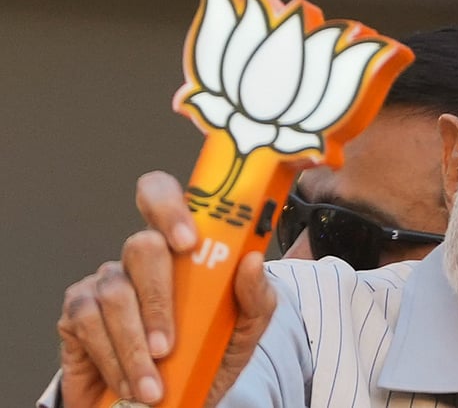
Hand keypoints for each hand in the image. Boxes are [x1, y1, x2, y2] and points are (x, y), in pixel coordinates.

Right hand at [56, 171, 276, 406]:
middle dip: (158, 300)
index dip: (170, 208)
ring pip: (114, 293)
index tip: (188, 241)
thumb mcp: (245, 331)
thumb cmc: (210, 356)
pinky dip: (113, 358)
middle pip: (141, 246)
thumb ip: (256, 297)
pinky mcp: (76, 313)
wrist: (176, 403)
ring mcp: (106, 281)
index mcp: (182, 248)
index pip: (164, 196)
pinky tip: (132, 382)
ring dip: (135, 345)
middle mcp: (141, 258)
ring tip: (154, 385)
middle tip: (169, 346)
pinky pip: (87, 322)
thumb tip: (251, 261)